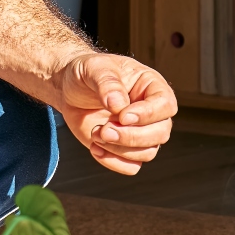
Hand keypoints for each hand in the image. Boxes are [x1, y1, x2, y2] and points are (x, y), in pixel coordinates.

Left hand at [55, 53, 176, 175]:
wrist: (69, 89)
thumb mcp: (94, 68)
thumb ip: (108, 83)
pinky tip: (95, 147)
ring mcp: (141, 132)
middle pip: (160, 133)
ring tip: (95, 134)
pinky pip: (131, 166)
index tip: (121, 116)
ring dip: (119, 149)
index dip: (147, 114)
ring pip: (147, 153)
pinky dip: (113, 162)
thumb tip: (118, 104)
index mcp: (151, 86)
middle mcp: (152, 112)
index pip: (165, 105)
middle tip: (104, 130)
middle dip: (131, 136)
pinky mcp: (126, 149)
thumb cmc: (87, 73)